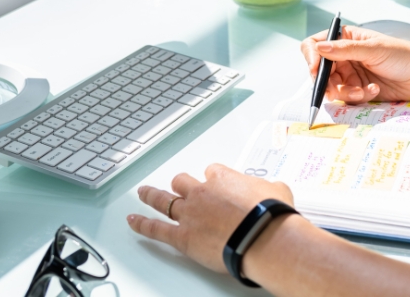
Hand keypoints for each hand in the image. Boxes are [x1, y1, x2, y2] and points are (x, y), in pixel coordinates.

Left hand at [128, 164, 297, 274]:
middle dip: (181, 184)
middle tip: (179, 186)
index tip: (215, 183)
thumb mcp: (277, 191)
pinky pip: (156, 229)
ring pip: (164, 200)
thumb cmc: (270, 215)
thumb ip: (269, 188)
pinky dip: (142, 225)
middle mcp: (202, 192)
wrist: (262, 236)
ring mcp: (189, 214)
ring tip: (143, 193)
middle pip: (183, 182)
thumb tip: (274, 190)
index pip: (212, 171)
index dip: (213, 178)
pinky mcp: (182, 236)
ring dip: (152, 196)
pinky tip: (133, 221)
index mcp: (223, 178)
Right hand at [300, 24, 409, 102]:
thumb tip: (319, 48)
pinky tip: (374, 90)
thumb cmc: (402, 55)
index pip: (315, 45)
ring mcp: (350, 74)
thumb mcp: (373, 49)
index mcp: (345, 38)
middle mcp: (343, 56)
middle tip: (339, 88)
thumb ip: (345, 49)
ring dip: (345, 92)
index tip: (316, 68)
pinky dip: (358, 97)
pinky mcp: (357, 90)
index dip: (312, 57)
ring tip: (363, 91)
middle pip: (319, 71)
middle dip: (328, 82)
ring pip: (331, 88)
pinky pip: (346, 98)